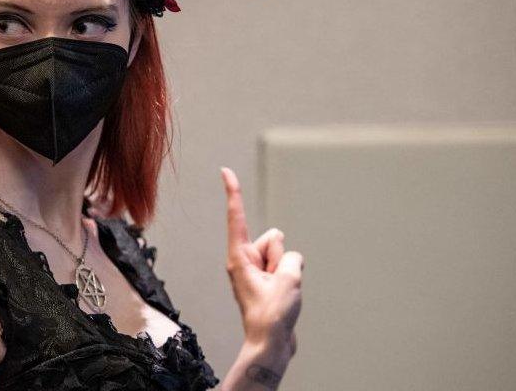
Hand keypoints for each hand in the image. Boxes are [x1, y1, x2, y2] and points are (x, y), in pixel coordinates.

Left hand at [221, 167, 302, 356]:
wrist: (271, 344)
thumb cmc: (273, 315)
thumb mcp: (288, 278)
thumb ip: (290, 256)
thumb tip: (289, 257)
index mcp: (238, 257)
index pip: (237, 217)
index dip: (233, 192)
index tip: (225, 170)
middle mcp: (244, 261)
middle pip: (273, 238)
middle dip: (280, 256)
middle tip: (274, 285)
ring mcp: (256, 271)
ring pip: (282, 253)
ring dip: (286, 270)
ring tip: (279, 293)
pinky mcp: (266, 280)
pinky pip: (286, 266)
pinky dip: (289, 277)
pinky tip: (283, 296)